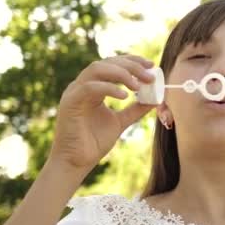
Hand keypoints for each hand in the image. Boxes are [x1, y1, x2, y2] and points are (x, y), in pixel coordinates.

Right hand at [48, 55, 155, 169]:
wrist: (76, 163)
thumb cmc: (94, 143)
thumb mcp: (120, 122)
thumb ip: (135, 109)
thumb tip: (154, 100)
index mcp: (92, 88)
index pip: (112, 64)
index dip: (132, 61)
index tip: (150, 65)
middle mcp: (82, 86)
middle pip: (106, 62)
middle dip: (130, 65)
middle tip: (149, 74)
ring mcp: (74, 92)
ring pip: (97, 69)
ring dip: (121, 73)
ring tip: (138, 85)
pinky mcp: (69, 102)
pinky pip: (90, 87)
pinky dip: (108, 88)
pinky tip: (124, 96)